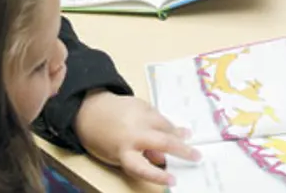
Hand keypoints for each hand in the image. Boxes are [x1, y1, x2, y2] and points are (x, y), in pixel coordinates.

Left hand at [75, 91, 201, 185]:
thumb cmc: (102, 139)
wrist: (88, 110)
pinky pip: (159, 116)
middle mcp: (132, 134)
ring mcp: (139, 117)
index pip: (142, 167)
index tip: (173, 180)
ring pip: (165, 126)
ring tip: (187, 137)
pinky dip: (165, 123)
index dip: (158, 175)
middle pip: (162, 143)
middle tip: (197, 156)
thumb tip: (162, 158)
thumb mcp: (116, 154)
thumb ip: (138, 156)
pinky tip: (170, 126)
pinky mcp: (142, 104)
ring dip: (178, 133)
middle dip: (182, 151)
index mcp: (123, 151)